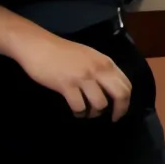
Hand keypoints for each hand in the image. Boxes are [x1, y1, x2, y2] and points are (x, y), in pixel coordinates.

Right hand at [9, 29, 132, 119]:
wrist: (38, 45)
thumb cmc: (62, 51)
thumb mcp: (90, 56)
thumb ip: (101, 69)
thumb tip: (110, 88)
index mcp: (105, 62)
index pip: (126, 84)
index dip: (126, 101)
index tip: (120, 109)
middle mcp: (98, 70)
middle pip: (120, 95)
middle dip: (119, 110)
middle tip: (112, 118)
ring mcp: (82, 78)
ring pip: (100, 104)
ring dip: (95, 113)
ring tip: (88, 113)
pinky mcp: (66, 85)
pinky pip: (79, 106)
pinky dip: (79, 113)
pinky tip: (76, 112)